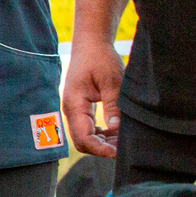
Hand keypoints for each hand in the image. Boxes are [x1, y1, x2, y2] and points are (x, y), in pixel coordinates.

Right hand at [63, 34, 122, 157]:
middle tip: (124, 148)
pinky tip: (117, 131)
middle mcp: (71, 110)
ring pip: (86, 136)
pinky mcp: (82, 108)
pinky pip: (89, 128)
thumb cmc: (100, 58)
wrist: (91, 43)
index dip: (100, 149)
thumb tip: (116, 129)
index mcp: (75, 104)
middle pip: (83, 141)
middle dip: (102, 148)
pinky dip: (102, 133)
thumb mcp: (112, 80)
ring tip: (123, 140)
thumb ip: (113, 105)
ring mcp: (75, 110)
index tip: (118, 152)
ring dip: (103, 142)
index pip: (83, 138)